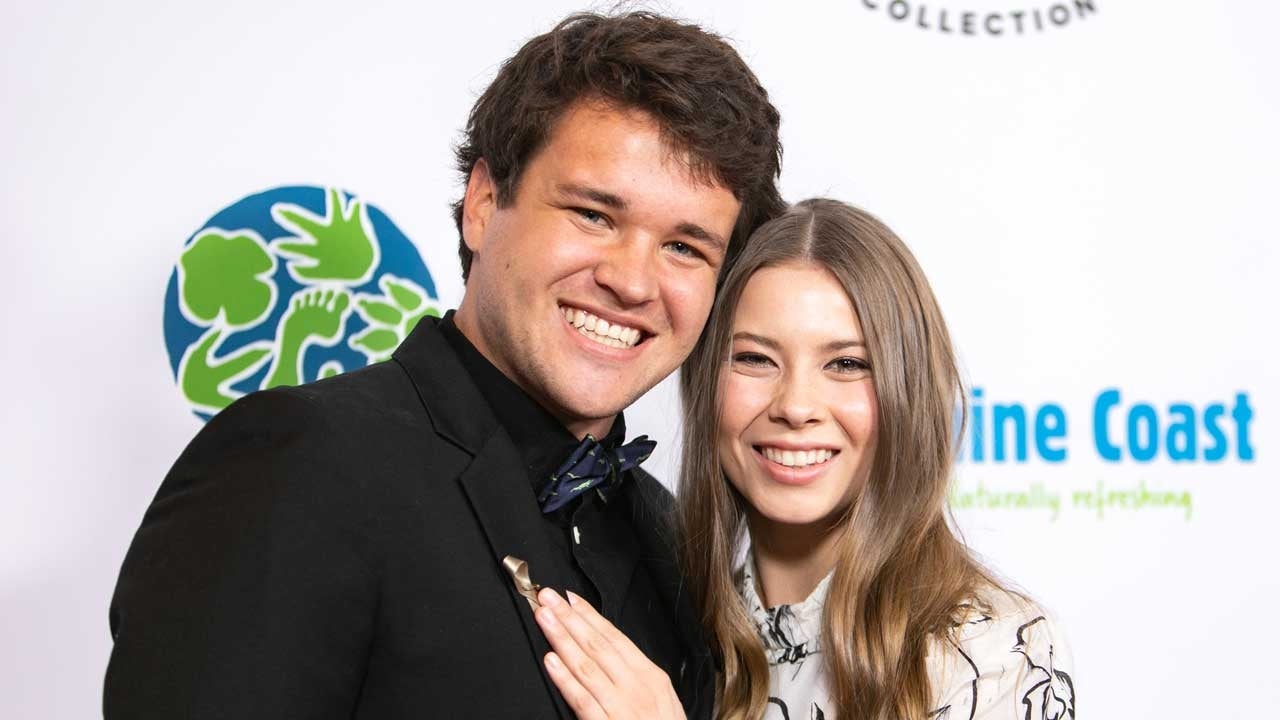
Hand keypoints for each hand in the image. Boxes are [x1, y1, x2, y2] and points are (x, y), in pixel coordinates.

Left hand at [534, 588, 685, 719]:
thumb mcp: (661, 702)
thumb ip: (635, 678)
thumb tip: (610, 655)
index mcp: (652, 677)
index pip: (616, 638)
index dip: (590, 616)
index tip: (570, 599)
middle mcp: (639, 687)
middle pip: (598, 645)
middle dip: (570, 618)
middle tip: (547, 597)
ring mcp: (623, 708)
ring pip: (587, 666)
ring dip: (562, 638)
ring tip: (543, 618)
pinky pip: (583, 700)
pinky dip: (566, 679)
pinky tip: (551, 662)